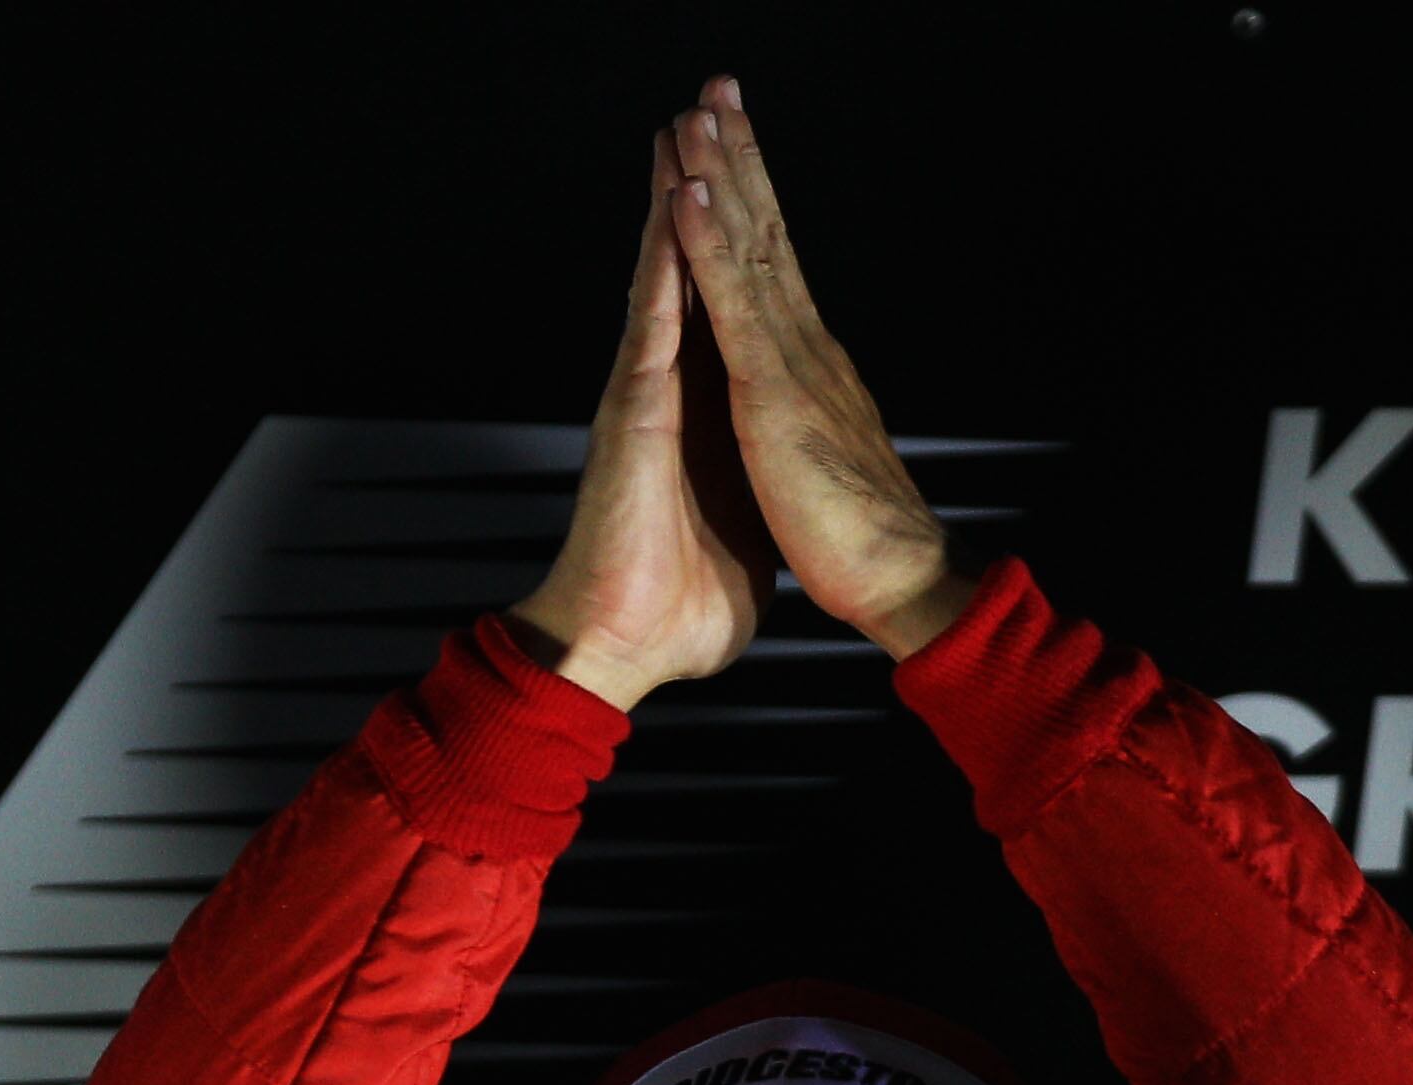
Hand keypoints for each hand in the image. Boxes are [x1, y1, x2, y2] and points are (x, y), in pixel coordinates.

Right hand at [508, 128, 779, 711]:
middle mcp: (670, 390)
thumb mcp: (748, 541)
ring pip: (661, 279)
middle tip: (705, 110)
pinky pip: (650, 325)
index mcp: (705, 414)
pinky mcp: (632, 413)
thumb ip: (759, 508)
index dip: (737, 242)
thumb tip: (785, 514)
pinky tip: (667, 213)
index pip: (725, 309)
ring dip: (672, 203)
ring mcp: (646, 394)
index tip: (748, 181)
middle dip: (699, 189)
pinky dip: (660, 268)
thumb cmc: (681, 609)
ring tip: (680, 132)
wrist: (627, 646)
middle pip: (689, 269)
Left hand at [668, 74, 981, 661]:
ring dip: (719, 175)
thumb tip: (804, 413)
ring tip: (696, 112)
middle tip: (716, 89)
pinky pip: (731, 302)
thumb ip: (811, 426)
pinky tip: (685, 193)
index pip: (773, 268)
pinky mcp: (769, 393)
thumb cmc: (864, 545)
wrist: (901, 586)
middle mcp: (805, 347)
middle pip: (764, 233)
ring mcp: (789, 362)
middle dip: (737, 158)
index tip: (728, 146)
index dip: (750, 203)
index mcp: (808, 368)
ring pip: (747, 247)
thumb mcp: (824, 466)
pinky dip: (706, 242)